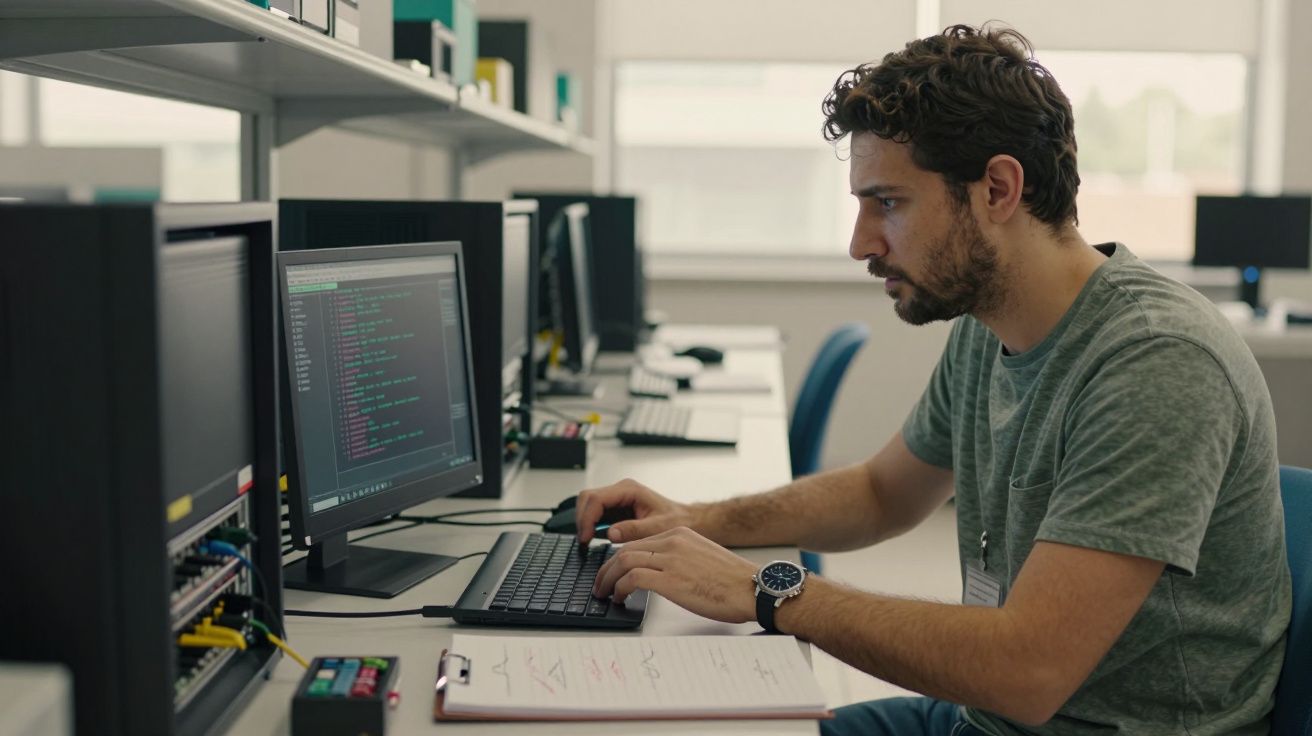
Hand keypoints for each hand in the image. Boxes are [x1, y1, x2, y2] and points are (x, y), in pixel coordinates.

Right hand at [575, 478, 696, 543]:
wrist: (687, 520)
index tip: (586, 537)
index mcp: (629, 489)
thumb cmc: (676, 520)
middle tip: (584, 541)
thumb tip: (610, 533)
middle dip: (582, 519)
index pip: (596, 498)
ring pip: (588, 504)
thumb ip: (634, 529)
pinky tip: (593, 538)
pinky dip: (590, 524)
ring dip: (584, 521)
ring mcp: (617, 498)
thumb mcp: (657, 528)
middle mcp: (621, 490)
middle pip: (587, 498)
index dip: (587, 518)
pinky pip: (596, 512)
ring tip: (587, 541)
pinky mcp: (616, 507)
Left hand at [592, 527, 757, 623]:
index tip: (611, 571)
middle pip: (625, 549)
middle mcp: (672, 542)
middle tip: (600, 584)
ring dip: (608, 579)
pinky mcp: (671, 580)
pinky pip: (633, 579)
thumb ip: (678, 558)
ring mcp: (671, 559)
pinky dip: (620, 588)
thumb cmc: (732, 581)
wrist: (753, 588)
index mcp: (679, 534)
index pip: (637, 542)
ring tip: (605, 593)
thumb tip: (657, 573)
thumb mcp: (701, 557)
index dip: (618, 558)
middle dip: (606, 569)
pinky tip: (620, 597)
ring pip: (623, 561)